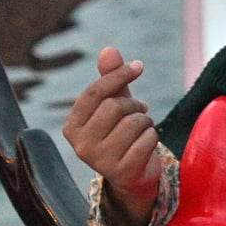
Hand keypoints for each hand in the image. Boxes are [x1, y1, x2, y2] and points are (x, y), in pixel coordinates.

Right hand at [63, 47, 158, 225]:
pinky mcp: (122, 172)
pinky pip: (147, 140)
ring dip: (146, 122)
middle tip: (141, 111)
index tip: (138, 66)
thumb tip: (109, 49)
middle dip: (134, 105)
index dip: (118, 75)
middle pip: (114, 107)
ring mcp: (100, 162)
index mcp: (72, 127)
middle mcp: (81, 146)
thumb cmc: (121, 134)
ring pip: (133, 123)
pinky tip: (147, 145)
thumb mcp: (115, 104)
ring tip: (143, 128)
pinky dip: (153, 137)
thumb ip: (111, 79)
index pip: (94, 93)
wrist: (133, 176)